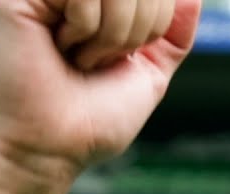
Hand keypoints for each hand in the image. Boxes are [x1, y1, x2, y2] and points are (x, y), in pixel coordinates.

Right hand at [0, 0, 201, 191]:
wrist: (57, 144)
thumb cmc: (97, 117)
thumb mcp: (151, 73)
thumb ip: (173, 33)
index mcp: (102, 4)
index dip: (155, 23)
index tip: (123, 55)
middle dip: (134, 30)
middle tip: (97, 59)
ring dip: (110, 33)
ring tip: (78, 55)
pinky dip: (84, 25)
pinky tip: (59, 44)